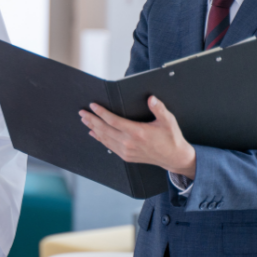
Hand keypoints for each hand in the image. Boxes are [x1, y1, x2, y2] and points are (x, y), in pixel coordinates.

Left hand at [79, 96, 196, 179]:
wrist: (174, 157)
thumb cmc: (171, 138)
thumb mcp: (168, 121)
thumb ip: (159, 109)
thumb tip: (151, 98)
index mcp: (138, 132)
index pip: (114, 121)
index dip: (101, 113)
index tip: (93, 106)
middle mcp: (129, 143)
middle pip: (105, 130)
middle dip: (92, 120)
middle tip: (82, 112)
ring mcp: (126, 151)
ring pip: (105, 138)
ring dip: (93, 128)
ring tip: (85, 120)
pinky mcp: (126, 156)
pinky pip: (109, 146)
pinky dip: (100, 139)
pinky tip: (93, 133)